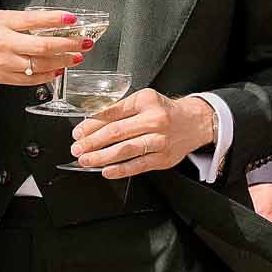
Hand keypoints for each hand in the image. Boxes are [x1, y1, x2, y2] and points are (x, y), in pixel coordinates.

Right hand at [0, 10, 92, 86]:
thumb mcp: (0, 18)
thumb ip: (23, 20)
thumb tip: (51, 22)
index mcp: (4, 25)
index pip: (33, 20)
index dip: (55, 19)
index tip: (72, 19)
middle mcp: (6, 44)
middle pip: (42, 46)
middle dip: (67, 45)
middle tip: (83, 43)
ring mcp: (6, 63)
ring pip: (40, 65)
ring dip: (62, 62)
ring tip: (76, 57)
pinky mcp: (6, 77)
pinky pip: (31, 79)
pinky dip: (48, 76)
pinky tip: (58, 71)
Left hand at [70, 90, 215, 177]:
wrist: (194, 122)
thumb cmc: (165, 112)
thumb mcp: (144, 101)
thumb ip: (121, 109)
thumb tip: (91, 123)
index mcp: (145, 101)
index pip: (112, 112)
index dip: (91, 124)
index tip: (78, 132)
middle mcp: (154, 119)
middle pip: (116, 132)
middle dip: (91, 142)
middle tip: (77, 148)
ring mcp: (160, 140)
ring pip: (125, 150)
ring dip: (101, 157)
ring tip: (86, 160)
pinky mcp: (163, 158)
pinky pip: (138, 165)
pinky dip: (120, 169)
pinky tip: (106, 171)